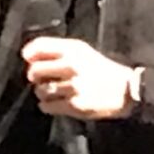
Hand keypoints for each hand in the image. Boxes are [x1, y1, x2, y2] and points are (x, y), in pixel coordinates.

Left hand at [21, 35, 139, 119]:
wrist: (125, 90)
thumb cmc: (100, 70)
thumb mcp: (82, 52)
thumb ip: (57, 50)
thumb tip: (27, 55)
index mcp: (73, 49)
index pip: (40, 46)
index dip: (29, 54)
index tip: (29, 60)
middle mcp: (72, 65)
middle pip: (35, 70)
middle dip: (35, 77)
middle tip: (41, 80)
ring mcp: (73, 86)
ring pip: (40, 90)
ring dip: (43, 93)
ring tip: (53, 92)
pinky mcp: (75, 105)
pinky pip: (47, 106)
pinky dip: (47, 106)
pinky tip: (56, 103)